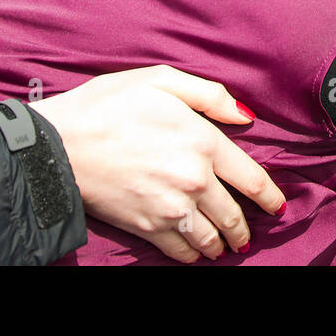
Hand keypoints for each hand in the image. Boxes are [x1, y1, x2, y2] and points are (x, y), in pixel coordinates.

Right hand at [27, 66, 284, 262]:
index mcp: (203, 141)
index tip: (277, 207)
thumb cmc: (107, 105)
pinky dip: (192, 255)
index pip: (252, 179)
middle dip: (246, 227)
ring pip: (211, 237)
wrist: (58, 144)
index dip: (270, 197)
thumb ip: (209, 95)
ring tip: (225, 245)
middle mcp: (194, 179)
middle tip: (247, 233)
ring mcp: (171, 207)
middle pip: (234, 214)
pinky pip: (181, 251)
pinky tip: (195, 251)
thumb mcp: (160, 80)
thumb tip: (245, 116)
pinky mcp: (147, 227)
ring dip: (222, 244)